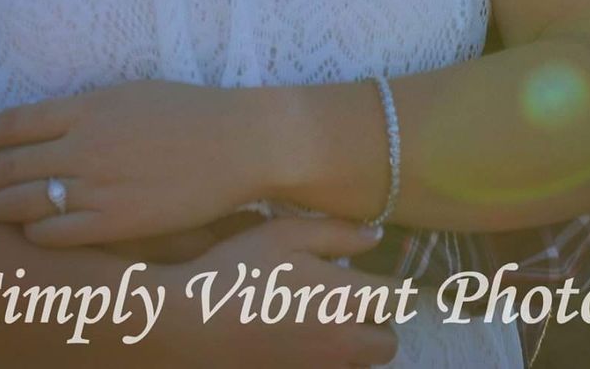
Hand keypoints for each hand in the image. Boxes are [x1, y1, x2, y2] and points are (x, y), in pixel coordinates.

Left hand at [0, 79, 263, 245]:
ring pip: (24, 202)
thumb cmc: (189, 111)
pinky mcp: (117, 222)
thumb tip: (44, 123)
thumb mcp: (130, 93)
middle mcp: (85, 146)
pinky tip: (24, 231)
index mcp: (88, 107)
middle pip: (7, 165)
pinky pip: (57, 234)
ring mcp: (99, 187)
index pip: (13, 123)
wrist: (239, 141)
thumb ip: (84, 110)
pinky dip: (33, 233)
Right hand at [159, 215, 400, 366]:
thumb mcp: (285, 234)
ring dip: (355, 347)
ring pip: (360, 366)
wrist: (192, 324)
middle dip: (378, 323)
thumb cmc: (239, 271)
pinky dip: (328, 361)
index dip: (396, 285)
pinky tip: (302, 342)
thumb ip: (337, 233)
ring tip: (325, 322)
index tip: (382, 276)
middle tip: (352, 302)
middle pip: (387, 344)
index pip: (398, 298)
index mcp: (345, 300)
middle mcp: (342, 344)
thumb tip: (375, 236)